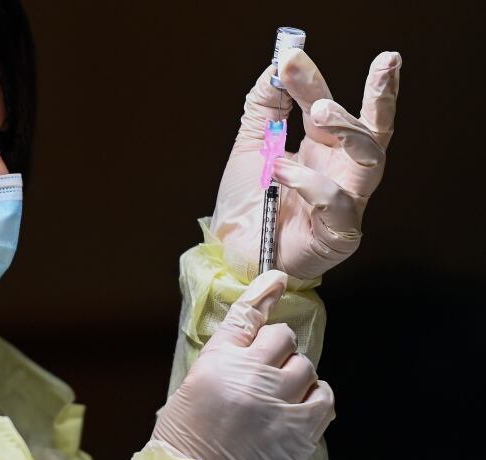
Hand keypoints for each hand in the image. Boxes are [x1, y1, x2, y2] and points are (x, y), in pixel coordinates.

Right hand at [152, 270, 334, 459]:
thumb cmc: (189, 435)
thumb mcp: (193, 385)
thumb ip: (224, 357)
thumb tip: (251, 337)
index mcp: (216, 362)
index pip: (246, 316)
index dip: (264, 294)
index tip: (277, 279)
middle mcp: (249, 376)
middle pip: (282, 337)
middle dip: (277, 348)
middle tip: (267, 368)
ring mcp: (276, 402)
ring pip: (304, 365)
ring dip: (295, 374)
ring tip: (280, 393)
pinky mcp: (299, 429)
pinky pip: (323, 396)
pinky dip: (315, 396)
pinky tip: (301, 403)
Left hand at [210, 49, 401, 279]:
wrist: (231, 254)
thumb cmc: (247, 206)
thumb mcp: (251, 148)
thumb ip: (264, 109)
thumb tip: (276, 67)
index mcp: (320, 149)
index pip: (331, 107)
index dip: (314, 80)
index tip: (290, 55)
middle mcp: (339, 171)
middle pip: (373, 129)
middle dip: (376, 96)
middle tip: (360, 69)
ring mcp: (345, 202)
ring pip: (371, 159)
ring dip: (348, 129)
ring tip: (316, 112)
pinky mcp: (339, 234)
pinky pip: (339, 203)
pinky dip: (310, 181)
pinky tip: (282, 173)